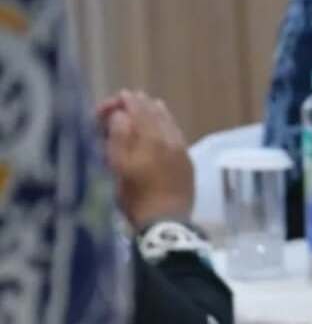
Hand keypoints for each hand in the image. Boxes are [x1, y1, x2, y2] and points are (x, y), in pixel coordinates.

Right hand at [96, 90, 194, 228]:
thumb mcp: (117, 166)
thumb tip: (121, 114)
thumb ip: (119, 135)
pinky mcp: (188, 163)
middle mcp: (171, 139)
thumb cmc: (135, 196)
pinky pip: (177, 135)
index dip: (122, 101)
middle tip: (126, 100)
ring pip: (169, 122)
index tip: (111, 101)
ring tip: (146, 105)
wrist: (165, 222)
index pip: (137, 107)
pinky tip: (163, 127)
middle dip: (139, 104)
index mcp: (151, 137)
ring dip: (155, 113)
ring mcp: (183, 150)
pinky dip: (167, 126)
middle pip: (155, 112)